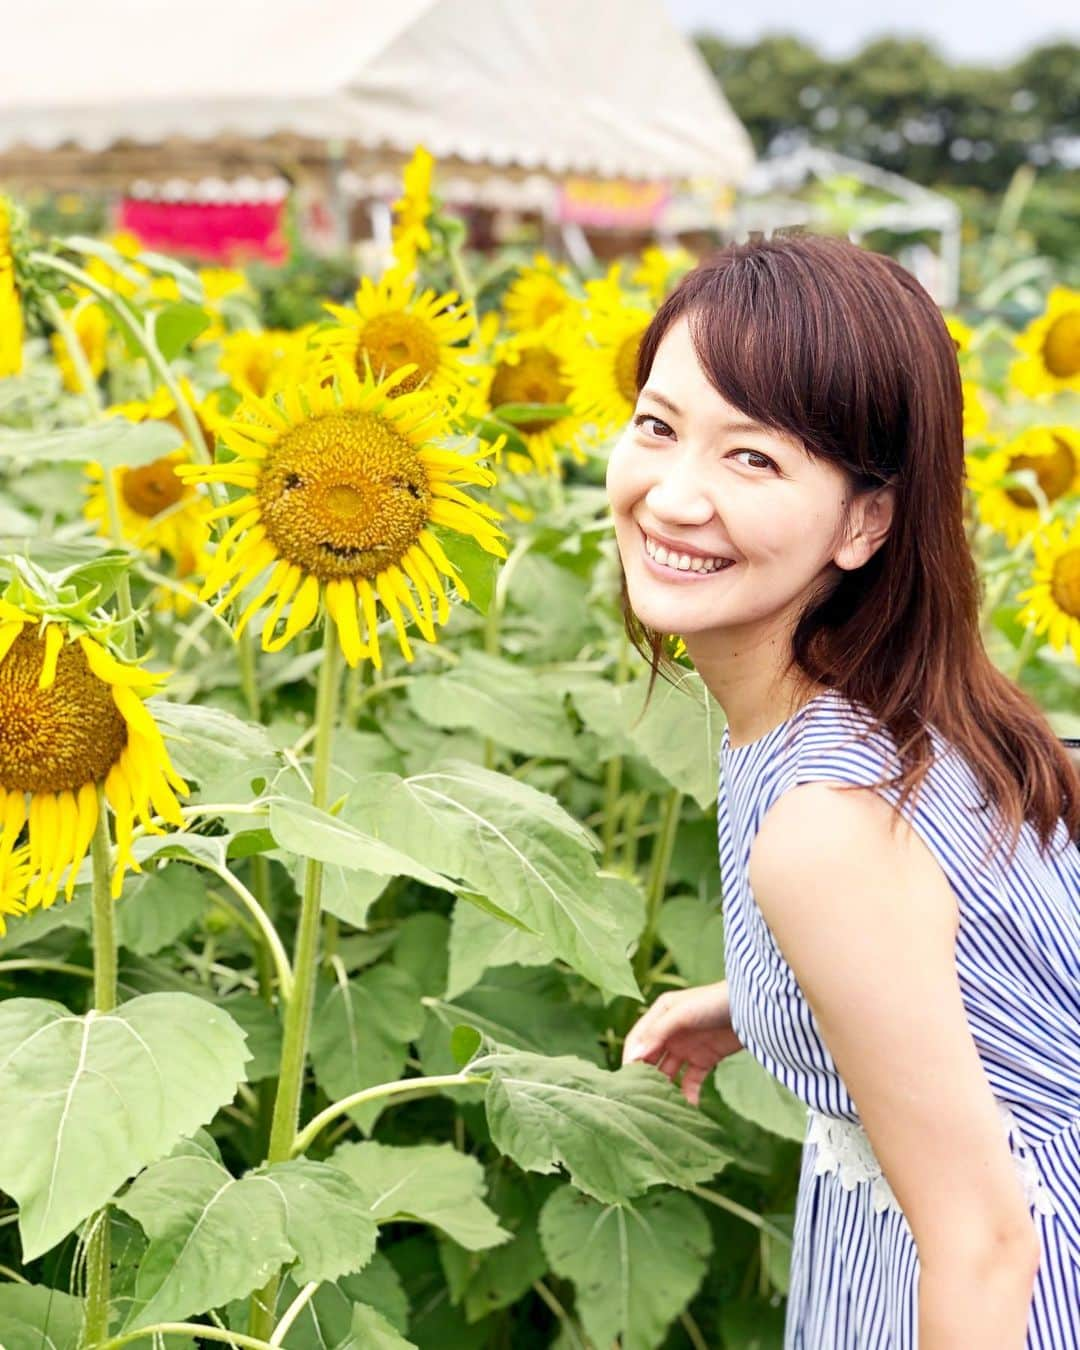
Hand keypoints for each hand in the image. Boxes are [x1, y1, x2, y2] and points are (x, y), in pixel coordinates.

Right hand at [621, 981, 743, 1105]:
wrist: (753, 1008)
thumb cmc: (714, 1002)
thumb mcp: (682, 1013)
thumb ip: (657, 1033)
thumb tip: (633, 1057)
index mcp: (660, 1014)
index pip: (637, 1040)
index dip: (630, 1059)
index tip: (625, 1082)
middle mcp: (670, 1032)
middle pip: (650, 1059)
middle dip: (644, 1077)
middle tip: (640, 1100)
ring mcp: (687, 1047)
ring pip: (669, 1072)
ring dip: (665, 1089)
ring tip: (661, 1108)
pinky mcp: (706, 1059)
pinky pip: (691, 1081)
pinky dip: (688, 1094)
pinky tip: (689, 1106)